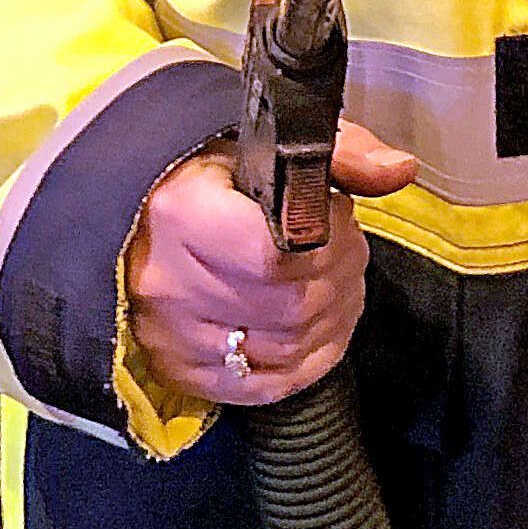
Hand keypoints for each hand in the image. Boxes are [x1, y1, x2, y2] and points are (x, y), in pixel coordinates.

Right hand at [126, 120, 421, 405]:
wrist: (132, 214)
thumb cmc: (200, 176)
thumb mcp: (262, 143)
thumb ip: (337, 152)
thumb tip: (396, 170)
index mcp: (182, 213)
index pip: (277, 256)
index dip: (327, 240)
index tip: (330, 214)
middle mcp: (168, 282)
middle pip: (292, 306)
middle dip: (339, 274)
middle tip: (339, 244)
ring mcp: (171, 335)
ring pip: (287, 349)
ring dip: (333, 314)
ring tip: (332, 276)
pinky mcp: (179, 370)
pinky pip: (267, 386)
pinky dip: (310, 357)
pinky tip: (318, 323)